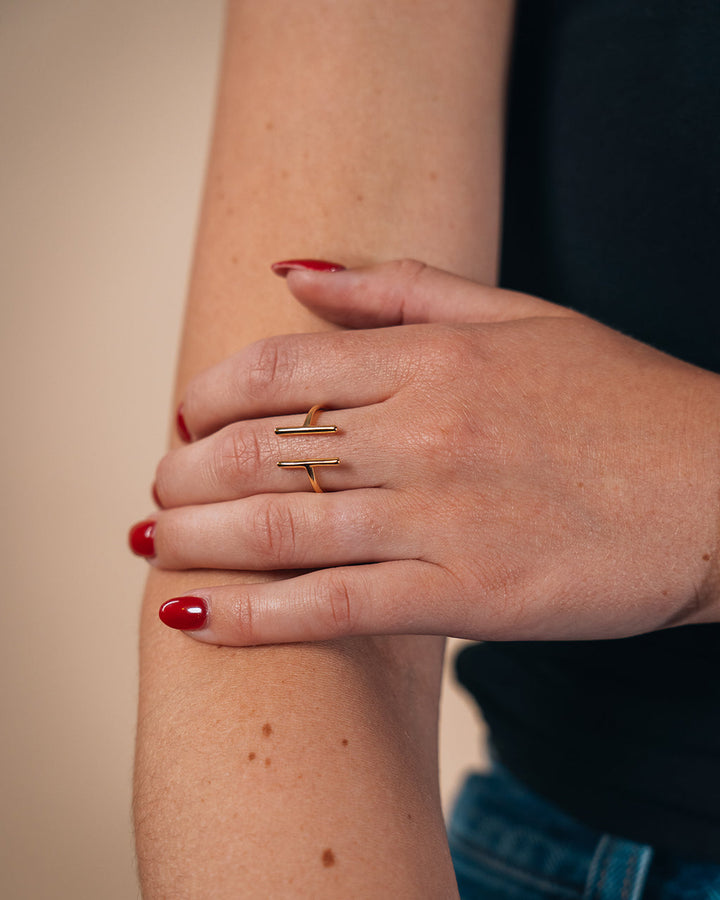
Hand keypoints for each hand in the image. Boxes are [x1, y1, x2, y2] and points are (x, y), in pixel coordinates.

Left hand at [134, 260, 719, 644]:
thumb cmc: (622, 403)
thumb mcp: (519, 315)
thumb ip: (399, 290)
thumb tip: (290, 268)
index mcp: (433, 358)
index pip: (274, 369)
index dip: (206, 396)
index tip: (186, 420)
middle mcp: (426, 431)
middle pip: (256, 451)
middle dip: (181, 473)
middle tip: (157, 492)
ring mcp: (441, 517)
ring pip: (277, 530)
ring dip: (191, 540)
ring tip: (150, 545)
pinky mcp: (466, 598)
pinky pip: (330, 609)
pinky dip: (250, 618)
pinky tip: (190, 619)